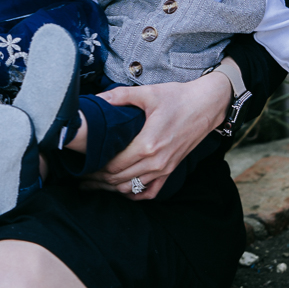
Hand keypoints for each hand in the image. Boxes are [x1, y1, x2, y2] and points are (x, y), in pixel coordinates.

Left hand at [81, 71, 231, 200]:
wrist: (207, 105)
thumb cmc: (178, 98)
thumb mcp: (148, 93)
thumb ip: (121, 96)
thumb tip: (98, 97)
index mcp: (147, 145)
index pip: (113, 165)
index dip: (94, 167)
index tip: (81, 164)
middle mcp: (156, 162)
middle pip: (118, 180)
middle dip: (97, 180)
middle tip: (81, 176)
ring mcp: (164, 169)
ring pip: (131, 188)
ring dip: (111, 188)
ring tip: (94, 184)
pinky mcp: (171, 170)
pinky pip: (150, 192)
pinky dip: (134, 194)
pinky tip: (122, 190)